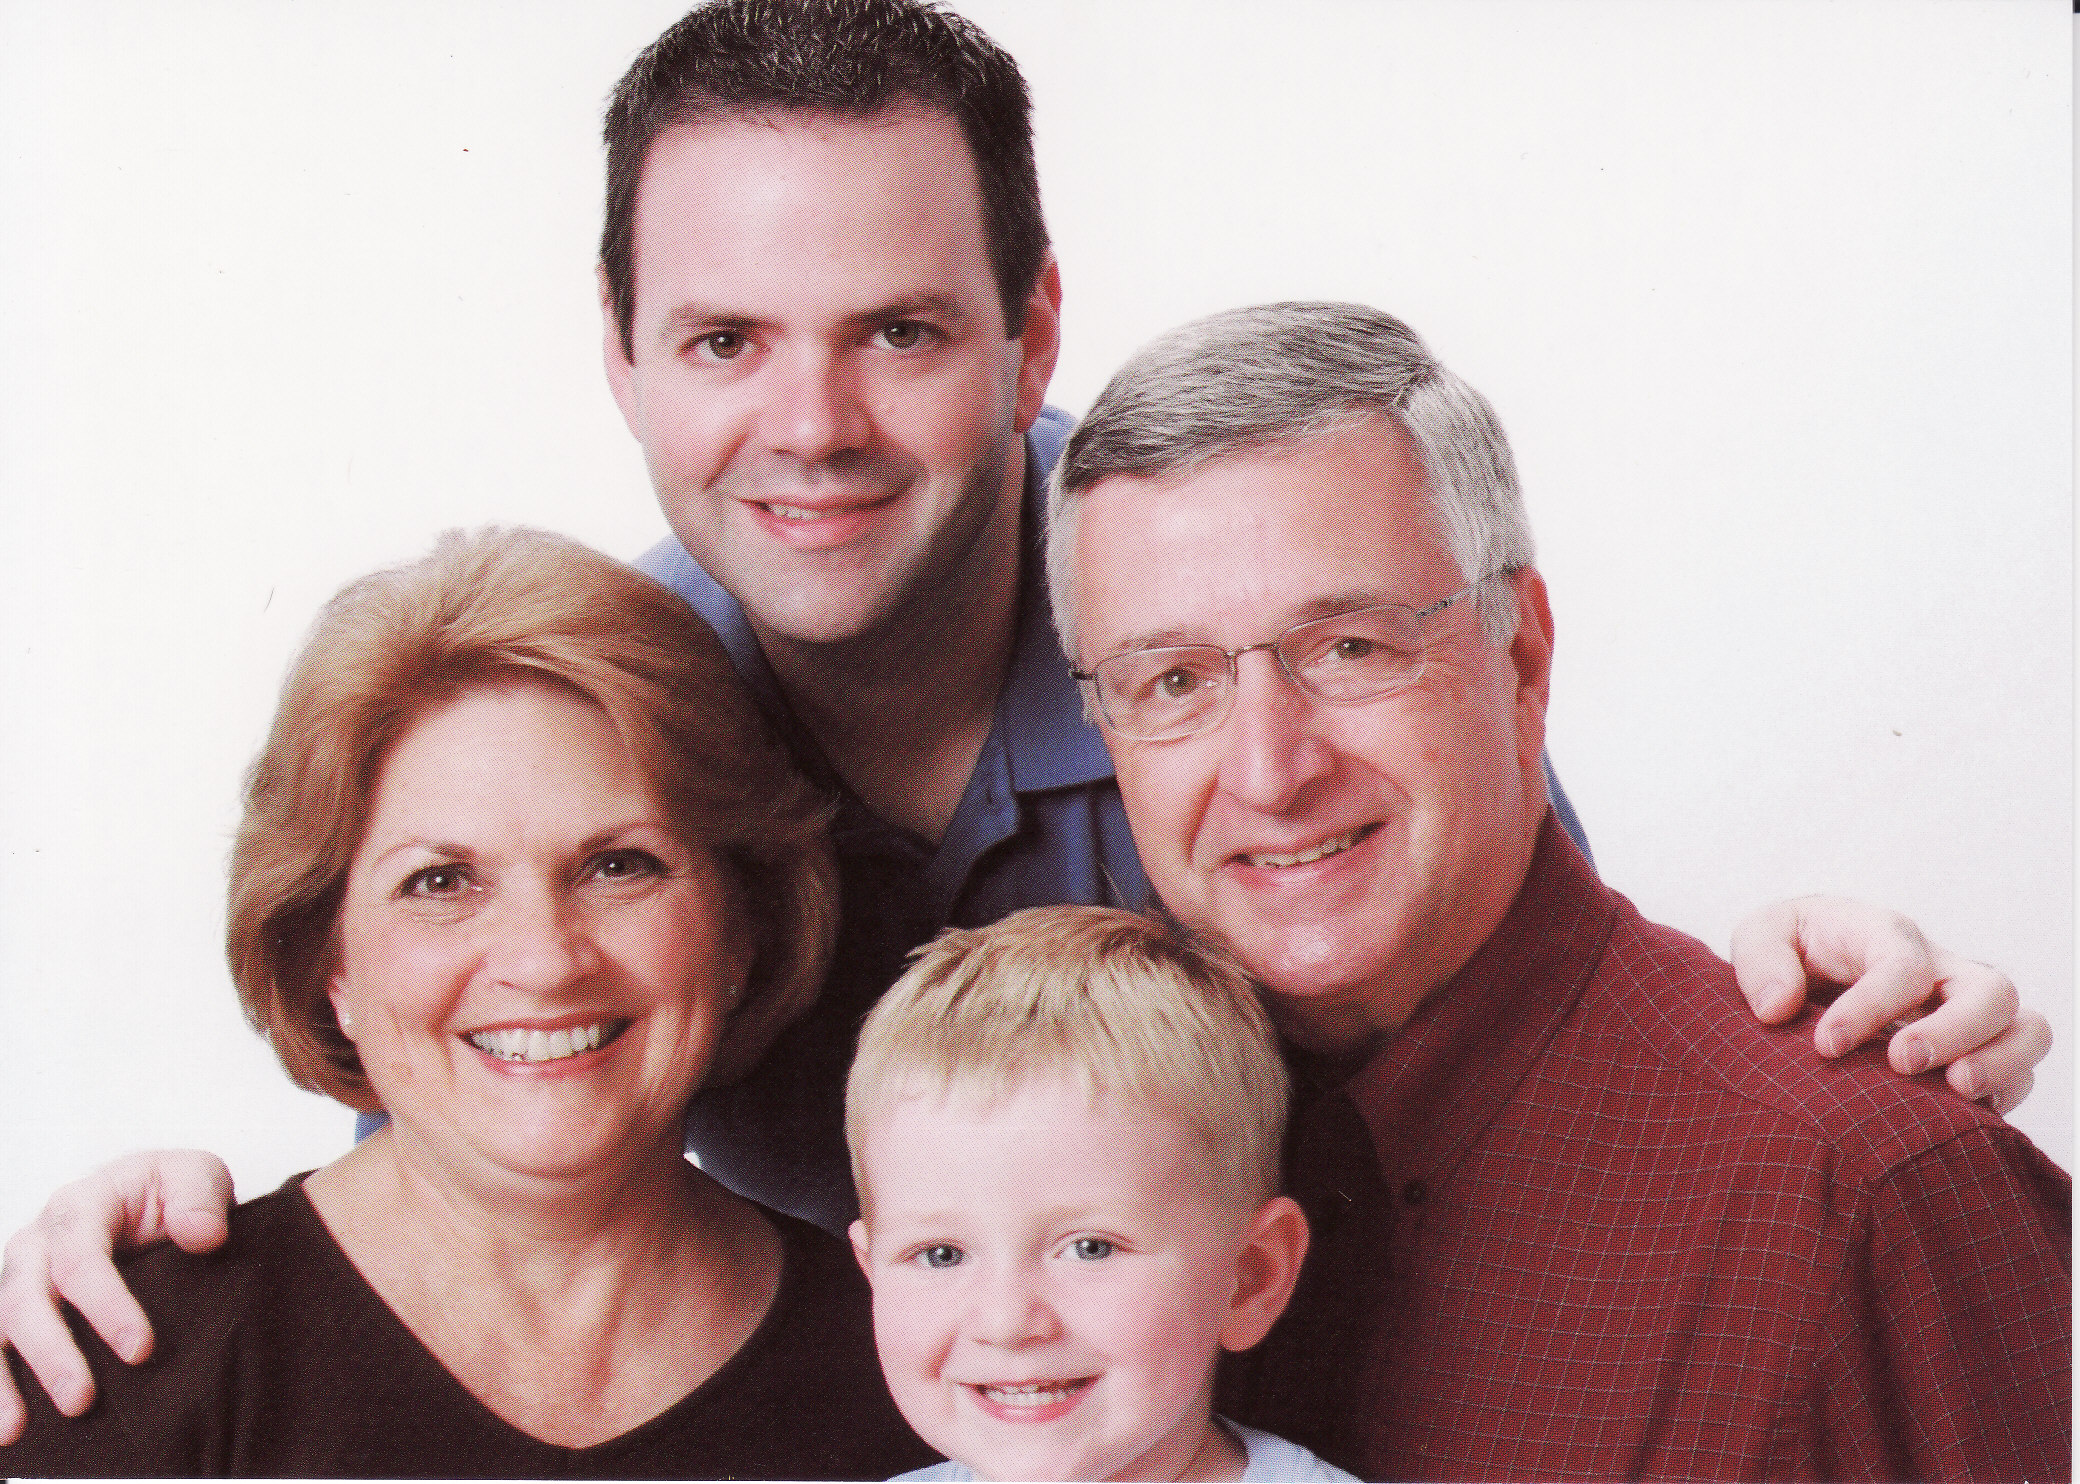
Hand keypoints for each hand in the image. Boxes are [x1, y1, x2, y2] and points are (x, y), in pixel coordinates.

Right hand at [0, 1151, 232, 1442]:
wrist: (155, 1199)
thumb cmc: (174, 1193)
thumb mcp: (197, 1177)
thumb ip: (200, 1198)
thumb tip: (203, 1235)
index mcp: (82, 1204)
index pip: (81, 1255)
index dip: (106, 1304)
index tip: (140, 1350)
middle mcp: (38, 1242)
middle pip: (27, 1297)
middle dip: (51, 1352)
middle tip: (82, 1401)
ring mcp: (19, 1278)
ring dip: (2, 1381)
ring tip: (16, 1429)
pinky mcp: (13, 1312)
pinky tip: (5, 1429)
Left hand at [1731, 896, 2050, 1114]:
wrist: (1809, 974)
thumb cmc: (1790, 953)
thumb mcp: (1761, 937)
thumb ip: (1760, 961)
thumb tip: (1777, 1009)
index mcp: (1887, 935)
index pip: (1904, 963)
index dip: (1872, 1005)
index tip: (1826, 1045)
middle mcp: (1941, 972)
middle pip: (1991, 991)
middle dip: (1954, 1030)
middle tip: (1901, 1063)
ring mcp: (1967, 1016)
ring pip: (2027, 1030)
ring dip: (2001, 1064)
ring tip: (1955, 1092)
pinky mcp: (1977, 1058)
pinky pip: (2019, 1077)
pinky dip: (1999, 1098)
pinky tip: (1952, 1118)